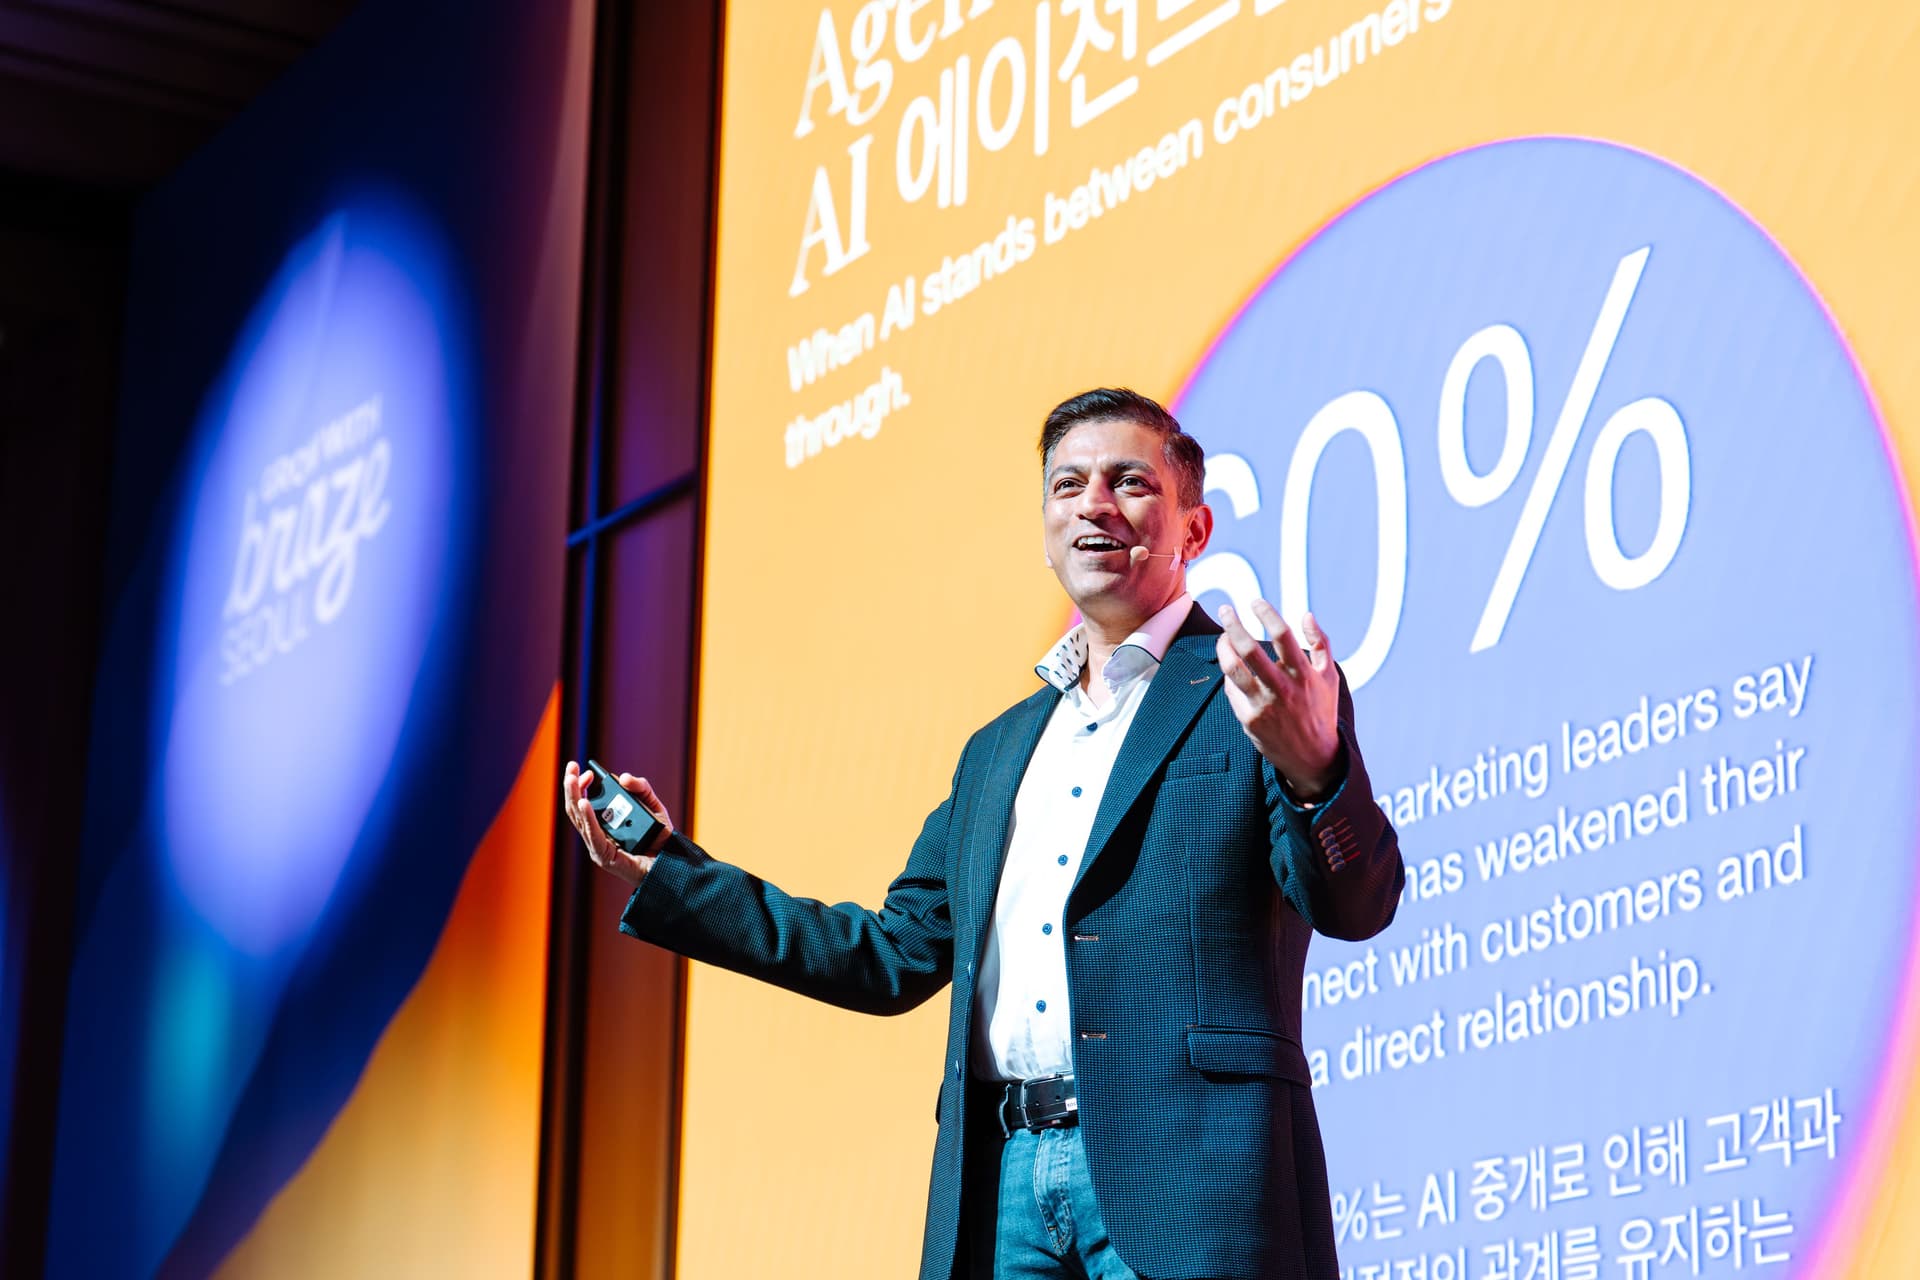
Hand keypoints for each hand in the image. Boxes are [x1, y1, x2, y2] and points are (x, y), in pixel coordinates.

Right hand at [562, 760, 674, 886]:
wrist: (671, 860)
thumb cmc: (660, 837)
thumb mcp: (653, 805)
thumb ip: (641, 787)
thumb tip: (623, 777)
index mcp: (604, 822)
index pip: (584, 802)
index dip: (581, 784)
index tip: (587, 771)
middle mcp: (598, 834)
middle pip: (576, 809)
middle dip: (571, 786)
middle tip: (571, 766)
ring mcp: (598, 846)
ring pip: (579, 820)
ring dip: (574, 797)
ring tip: (572, 780)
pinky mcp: (604, 856)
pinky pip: (593, 834)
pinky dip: (588, 817)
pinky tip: (584, 802)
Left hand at [1215, 601, 1341, 800]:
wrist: (1312, 756)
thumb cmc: (1320, 710)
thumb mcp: (1329, 677)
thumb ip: (1321, 643)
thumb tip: (1307, 615)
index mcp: (1304, 674)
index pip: (1283, 635)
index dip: (1267, 614)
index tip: (1255, 601)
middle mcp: (1282, 688)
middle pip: (1250, 649)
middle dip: (1233, 624)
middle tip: (1225, 609)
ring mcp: (1263, 704)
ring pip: (1233, 669)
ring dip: (1222, 648)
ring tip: (1221, 636)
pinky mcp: (1249, 718)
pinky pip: (1232, 689)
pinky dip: (1230, 673)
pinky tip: (1231, 665)